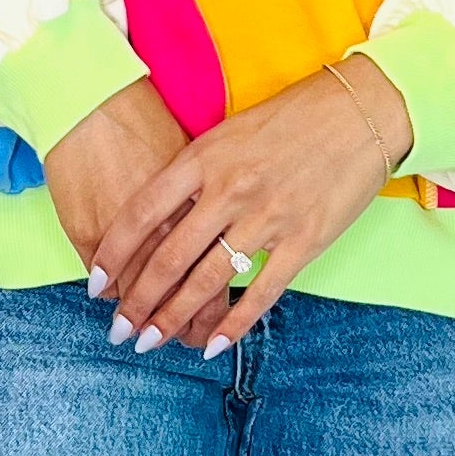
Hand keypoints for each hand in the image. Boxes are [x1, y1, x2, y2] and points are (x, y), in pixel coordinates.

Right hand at [41, 78, 231, 350]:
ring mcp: (131, 231)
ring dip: (148, 317)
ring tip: (147, 332)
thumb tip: (230, 231)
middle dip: (185, 324)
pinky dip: (113, 292)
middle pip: (187, 293)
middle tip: (184, 342)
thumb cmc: (146, 120)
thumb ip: (213, 197)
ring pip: (146, 293)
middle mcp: (172, 221)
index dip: (220, 311)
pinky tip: (114, 298)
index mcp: (208, 203)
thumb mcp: (195, 154)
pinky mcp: (89, 229)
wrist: (91, 97)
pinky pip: (108, 278)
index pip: (221, 275)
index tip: (215, 326)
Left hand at [87, 56, 414, 356]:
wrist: (358, 110)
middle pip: (168, 257)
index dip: (113, 253)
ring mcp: (267, 217)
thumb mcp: (230, 132)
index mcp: (205, 157)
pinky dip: (233, 324)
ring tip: (151, 343)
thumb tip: (159, 218)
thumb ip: (195, 172)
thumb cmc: (291, 117)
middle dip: (137, 302)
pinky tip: (212, 345)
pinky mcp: (303, 240)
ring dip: (173, 319)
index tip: (95, 283)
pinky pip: (261, 293)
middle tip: (118, 330)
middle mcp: (229, 189)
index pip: (142, 213)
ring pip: (207, 282)